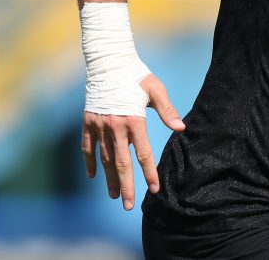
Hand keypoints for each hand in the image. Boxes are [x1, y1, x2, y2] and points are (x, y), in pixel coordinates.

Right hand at [80, 73, 185, 210]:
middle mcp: (115, 127)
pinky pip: (87, 147)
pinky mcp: (88, 123)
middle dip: (126, 185)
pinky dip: (90, 162)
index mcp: (133, 120)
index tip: (154, 189)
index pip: (143, 154)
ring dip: (109, 178)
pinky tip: (93, 176)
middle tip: (127, 205)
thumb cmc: (136, 75)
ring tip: (114, 195)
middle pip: (121, 163)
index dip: (149, 173)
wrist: (108, 63)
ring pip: (104, 159)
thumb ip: (167, 110)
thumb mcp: (155, 90)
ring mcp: (99, 126)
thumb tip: (181, 128)